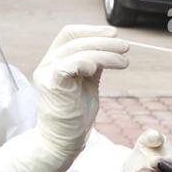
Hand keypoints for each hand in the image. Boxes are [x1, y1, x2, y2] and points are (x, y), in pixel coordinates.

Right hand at [31, 25, 129, 157]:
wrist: (63, 141)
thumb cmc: (76, 115)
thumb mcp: (88, 83)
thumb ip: (93, 64)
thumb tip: (110, 45)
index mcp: (54, 61)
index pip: (69, 34)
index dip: (92, 30)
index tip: (113, 34)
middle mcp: (46, 64)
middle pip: (75, 39)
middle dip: (103, 40)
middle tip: (125, 47)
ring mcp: (46, 73)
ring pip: (77, 50)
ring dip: (105, 52)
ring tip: (124, 62)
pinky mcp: (51, 84)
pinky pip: (72, 63)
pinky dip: (90, 62)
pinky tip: (101, 69)